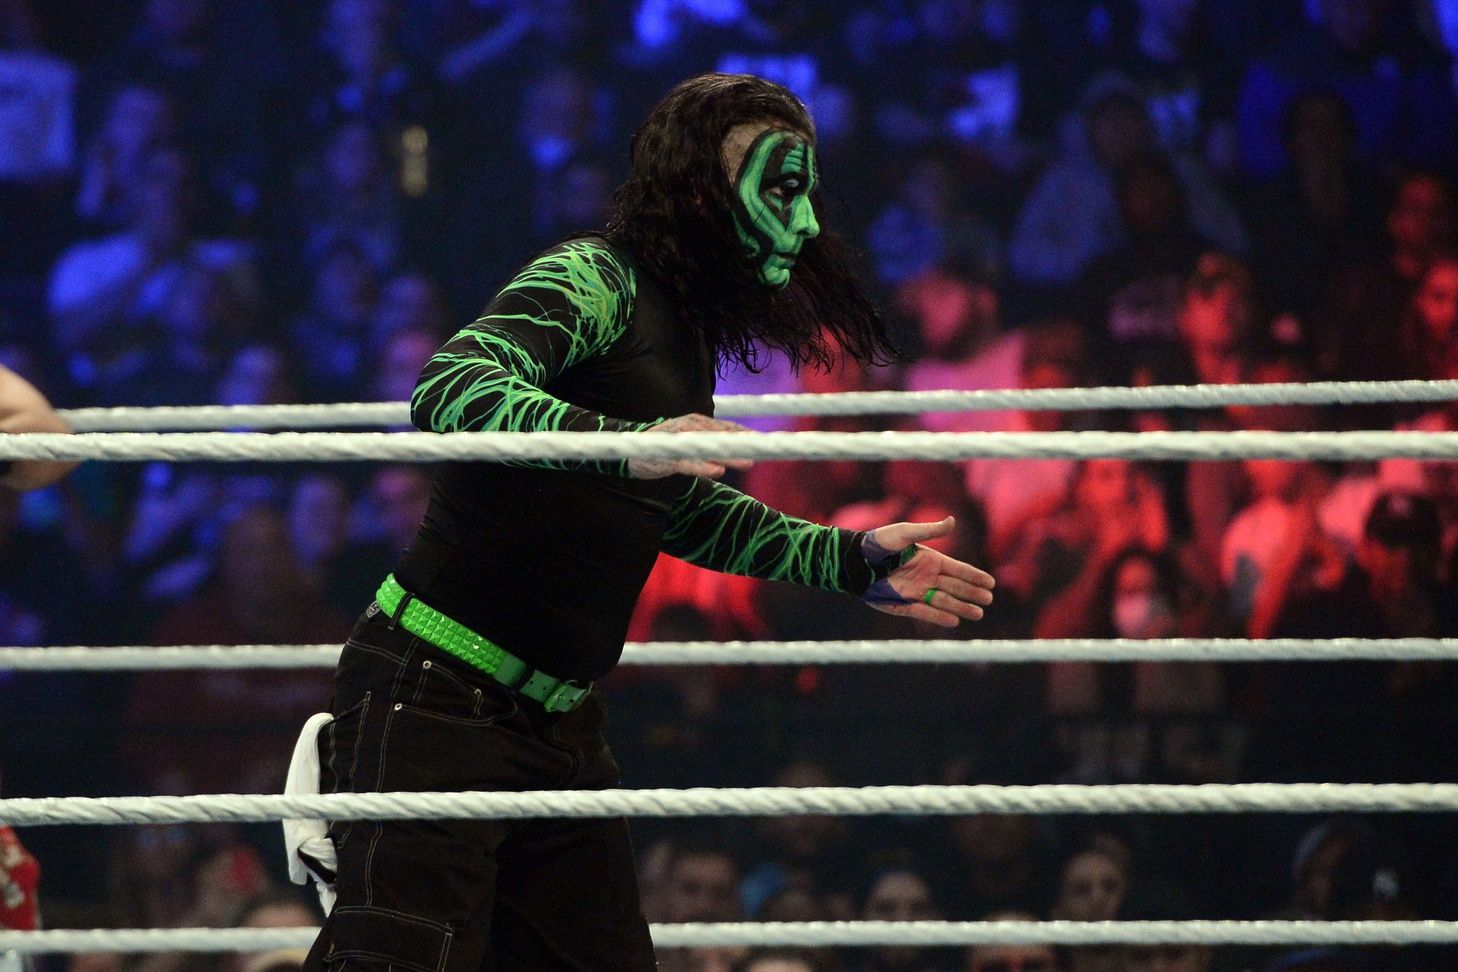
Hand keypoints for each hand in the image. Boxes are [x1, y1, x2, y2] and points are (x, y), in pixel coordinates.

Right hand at [627, 413, 754, 479]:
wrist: (632, 453)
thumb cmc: (665, 446)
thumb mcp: (690, 442)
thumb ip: (710, 443)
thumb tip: (736, 449)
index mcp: (695, 422)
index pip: (725, 427)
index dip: (744, 433)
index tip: (765, 441)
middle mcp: (687, 426)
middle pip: (719, 436)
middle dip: (741, 444)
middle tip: (761, 452)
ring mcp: (676, 441)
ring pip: (706, 448)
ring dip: (727, 454)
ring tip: (746, 462)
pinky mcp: (666, 458)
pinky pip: (687, 463)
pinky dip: (702, 466)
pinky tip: (717, 470)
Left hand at [862, 517, 994, 627]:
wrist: (854, 561)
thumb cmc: (878, 543)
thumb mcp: (904, 533)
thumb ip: (929, 530)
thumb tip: (953, 521)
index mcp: (929, 559)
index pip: (958, 570)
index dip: (974, 576)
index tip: (991, 583)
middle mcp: (925, 577)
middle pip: (955, 588)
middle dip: (972, 594)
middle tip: (988, 601)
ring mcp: (915, 592)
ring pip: (943, 602)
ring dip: (960, 607)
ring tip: (978, 614)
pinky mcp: (902, 605)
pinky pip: (924, 612)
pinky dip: (938, 617)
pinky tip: (954, 621)